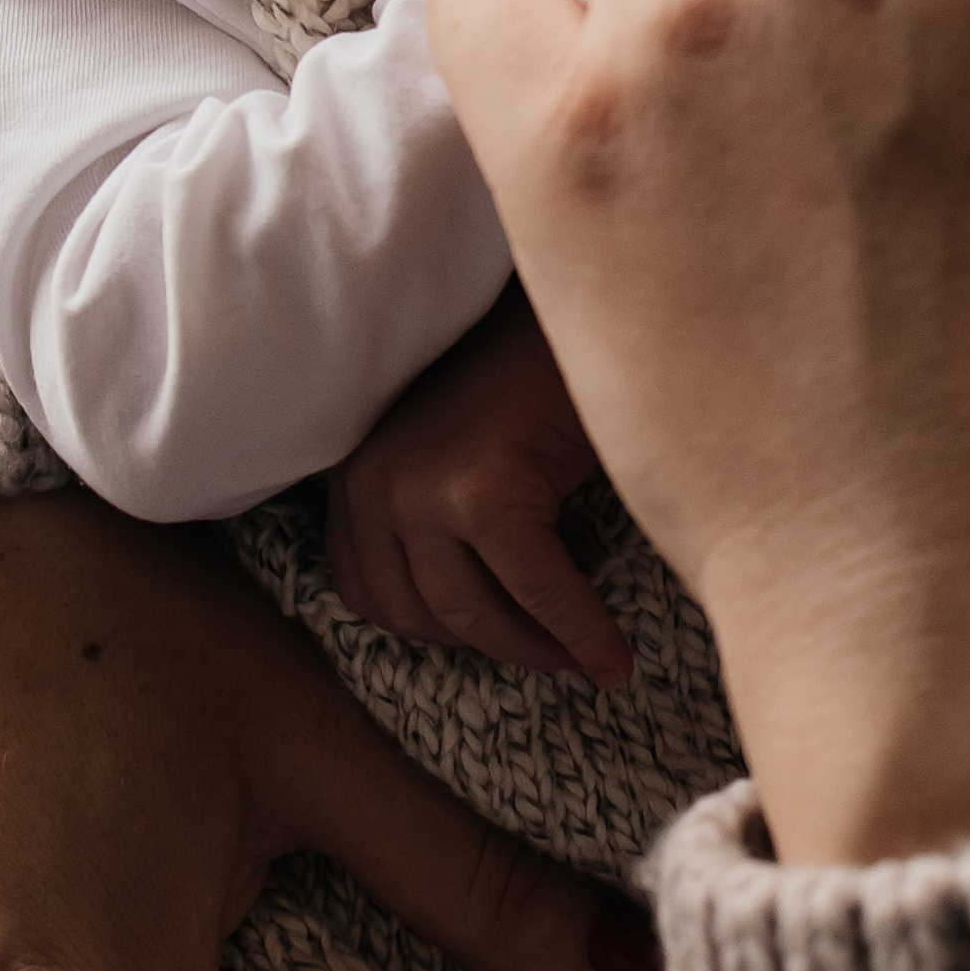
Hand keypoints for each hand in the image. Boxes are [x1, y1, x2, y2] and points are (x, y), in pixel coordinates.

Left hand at [326, 286, 633, 685]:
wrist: (583, 311)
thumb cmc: (532, 385)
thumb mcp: (454, 455)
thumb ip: (433, 522)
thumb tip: (466, 625)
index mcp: (355, 475)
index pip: (373, 595)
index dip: (439, 632)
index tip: (499, 640)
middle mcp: (371, 481)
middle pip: (422, 614)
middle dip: (496, 647)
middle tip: (557, 659)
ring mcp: (422, 487)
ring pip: (475, 615)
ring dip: (537, 650)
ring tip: (588, 657)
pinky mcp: (482, 493)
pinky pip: (536, 592)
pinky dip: (580, 634)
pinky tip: (613, 658)